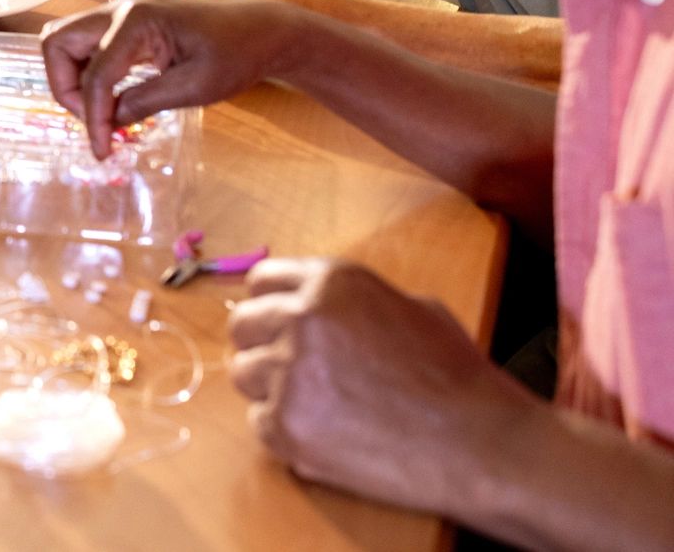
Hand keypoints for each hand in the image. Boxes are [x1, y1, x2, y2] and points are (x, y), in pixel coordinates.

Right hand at [38, 0, 294, 156]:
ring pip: (66, 41)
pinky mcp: (127, 24)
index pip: (95, 75)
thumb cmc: (237, 54)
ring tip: (98, 111)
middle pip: (57, 43)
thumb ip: (146, 101)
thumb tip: (110, 121)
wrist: (263, 29)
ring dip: (70, 77)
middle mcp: (120, 9)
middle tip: (91, 119)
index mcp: (136, 20)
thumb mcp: (196, 87)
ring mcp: (121, 13)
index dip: (92, 118)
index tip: (103, 151)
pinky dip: (87, 72)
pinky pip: (87, 45)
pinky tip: (111, 99)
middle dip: (63, 87)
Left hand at [229, 258, 536, 517]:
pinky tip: (328, 436)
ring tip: (320, 408)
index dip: (269, 306)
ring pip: (243, 374)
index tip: (276, 326)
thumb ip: (354, 302)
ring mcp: (289, 372)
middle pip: (242, 326)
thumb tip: (313, 306)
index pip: (261, 281)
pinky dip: (285, 432)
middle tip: (293, 372)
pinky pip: (259, 422)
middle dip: (261, 346)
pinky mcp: (286, 425)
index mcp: (332, 282)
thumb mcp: (413, 309)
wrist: (483, 443)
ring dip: (271, 390)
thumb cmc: (459, 378)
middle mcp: (301, 317)